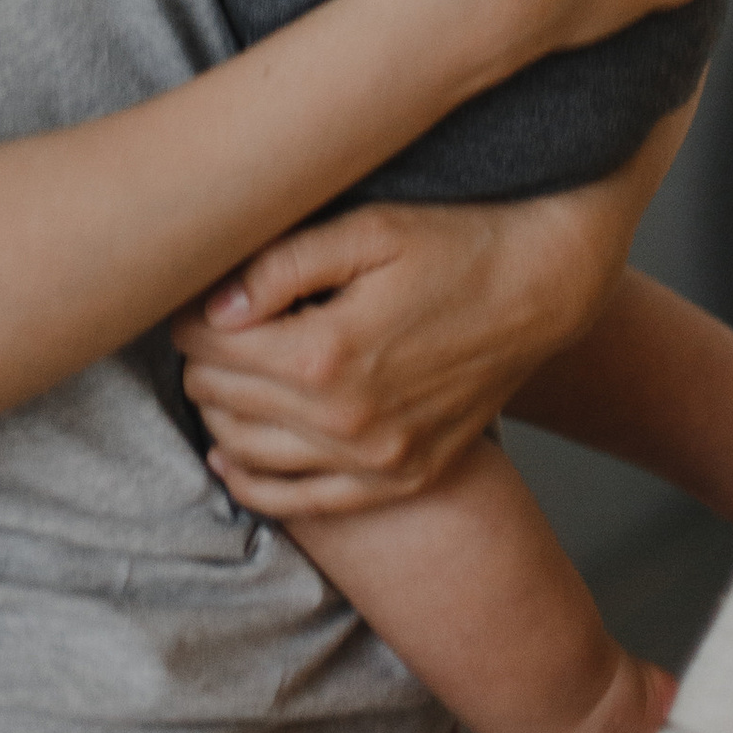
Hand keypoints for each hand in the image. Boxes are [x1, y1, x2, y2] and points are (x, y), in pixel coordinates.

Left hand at [170, 163, 656, 516]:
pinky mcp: (400, 478)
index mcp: (329, 354)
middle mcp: (347, 422)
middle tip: (203, 326)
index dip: (189, 316)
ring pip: (250, 454)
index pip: (212, 348)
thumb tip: (211, 306)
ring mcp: (376, 460)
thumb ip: (283, 265)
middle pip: (224, 399)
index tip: (191, 293)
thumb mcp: (369, 229)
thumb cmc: (455, 243)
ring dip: (217, 413)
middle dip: (199, 361)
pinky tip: (230, 458)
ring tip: (218, 372)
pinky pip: (304, 502)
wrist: (542, 287)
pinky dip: (255, 484)